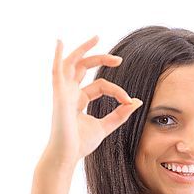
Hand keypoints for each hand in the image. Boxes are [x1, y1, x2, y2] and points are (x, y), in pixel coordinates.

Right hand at [44, 35, 141, 166]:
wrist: (67, 156)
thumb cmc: (80, 144)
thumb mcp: (106, 126)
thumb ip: (120, 114)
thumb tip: (137, 101)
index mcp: (79, 99)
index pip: (101, 85)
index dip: (118, 91)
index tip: (129, 101)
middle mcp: (69, 93)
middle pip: (83, 68)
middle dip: (100, 59)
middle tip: (119, 59)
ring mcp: (62, 92)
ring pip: (71, 63)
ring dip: (83, 50)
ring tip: (96, 38)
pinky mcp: (59, 95)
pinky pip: (56, 71)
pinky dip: (57, 56)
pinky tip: (59, 42)